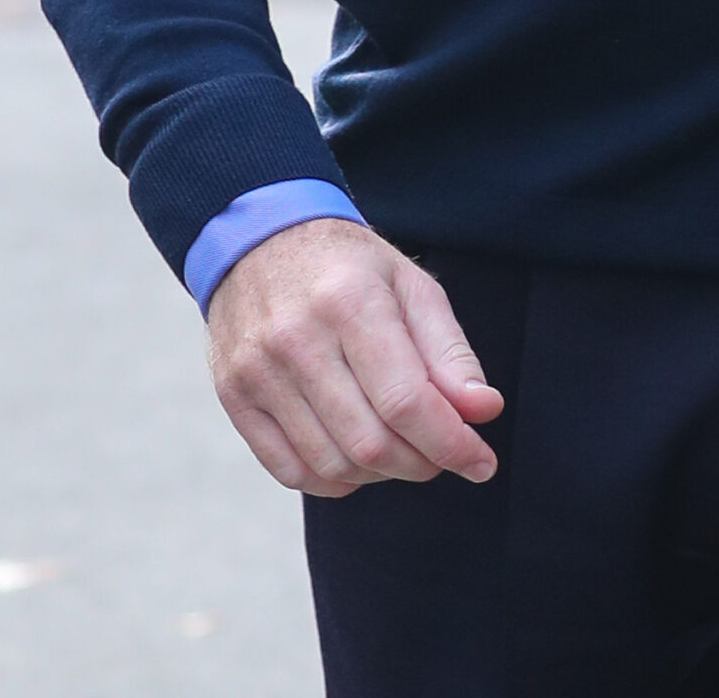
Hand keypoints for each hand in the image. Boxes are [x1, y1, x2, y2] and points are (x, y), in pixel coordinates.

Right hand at [206, 217, 503, 498]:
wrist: (258, 238)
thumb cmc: (348, 266)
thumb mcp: (409, 285)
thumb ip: (449, 351)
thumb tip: (484, 411)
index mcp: (350, 301)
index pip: (406, 400)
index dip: (451, 444)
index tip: (482, 463)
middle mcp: (297, 338)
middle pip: (370, 442)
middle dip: (421, 463)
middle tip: (442, 453)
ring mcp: (257, 371)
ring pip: (332, 465)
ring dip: (381, 474)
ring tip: (401, 448)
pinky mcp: (234, 396)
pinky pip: (289, 470)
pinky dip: (333, 480)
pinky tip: (355, 457)